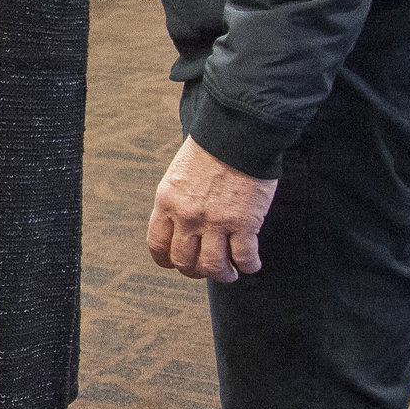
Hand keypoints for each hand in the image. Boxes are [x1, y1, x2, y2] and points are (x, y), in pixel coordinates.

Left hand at [147, 136, 277, 282]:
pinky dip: (249, 266)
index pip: (158, 245)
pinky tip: (252, 264)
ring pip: (214, 267)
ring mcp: (216, 222)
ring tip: (231, 273)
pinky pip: (244, 257)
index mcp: (167, 202)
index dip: (167, 261)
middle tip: (207, 270)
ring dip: (223, 275)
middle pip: (184, 262)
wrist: (238, 133)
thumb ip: (176, 201)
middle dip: (195, 272)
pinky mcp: (244, 223)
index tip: (177, 265)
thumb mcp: (179, 175)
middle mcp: (188, 216)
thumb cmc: (211, 149)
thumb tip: (180, 226)